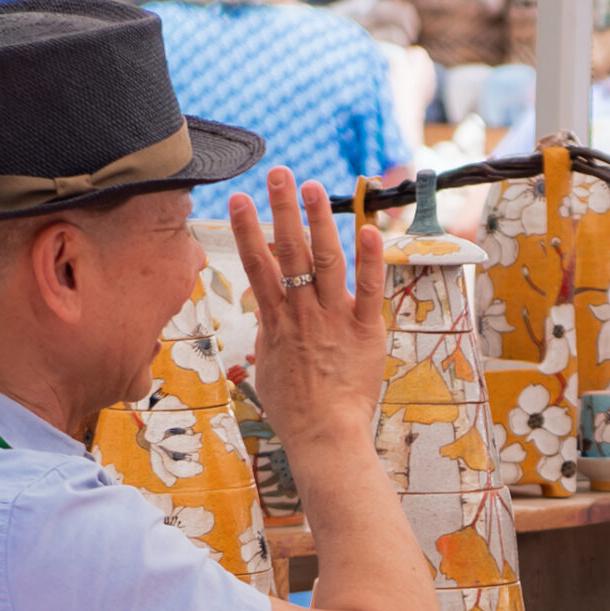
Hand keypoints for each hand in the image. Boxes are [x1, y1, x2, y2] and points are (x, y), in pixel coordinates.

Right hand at [228, 168, 387, 457]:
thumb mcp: (268, 367)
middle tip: (278, 173)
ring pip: (325, 262)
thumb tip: (265, 314)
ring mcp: (335, 320)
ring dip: (319, 221)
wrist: (324, 437)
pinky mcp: (366, 332)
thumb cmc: (294, 410)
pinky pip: (369, 292)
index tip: (238, 198)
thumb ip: (268, 334)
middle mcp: (304, 313)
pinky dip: (371, 261)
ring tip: (312, 187)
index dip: (247, 230)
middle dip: (282, 209)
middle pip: (289, 252)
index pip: (258, 265)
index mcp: (277, 321)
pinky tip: (370, 230)